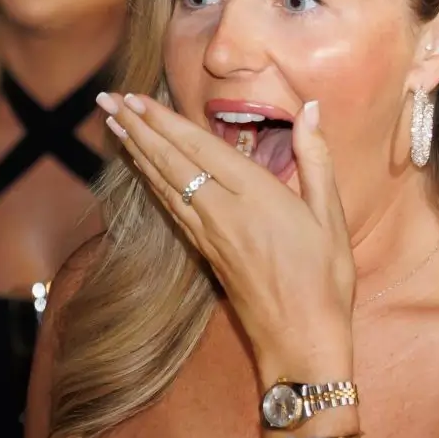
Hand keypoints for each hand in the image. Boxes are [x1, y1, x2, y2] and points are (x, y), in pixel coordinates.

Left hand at [98, 92, 353, 379]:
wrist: (300, 340)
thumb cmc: (325, 278)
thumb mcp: (331, 216)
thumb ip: (316, 157)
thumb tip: (313, 107)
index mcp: (254, 194)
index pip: (197, 145)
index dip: (164, 120)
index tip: (135, 97)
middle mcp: (221, 211)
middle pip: (170, 159)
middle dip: (136, 127)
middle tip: (107, 99)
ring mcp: (207, 233)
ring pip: (163, 182)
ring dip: (136, 150)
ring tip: (113, 124)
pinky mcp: (204, 251)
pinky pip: (170, 206)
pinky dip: (151, 180)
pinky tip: (140, 168)